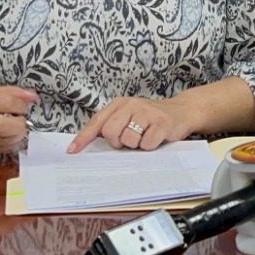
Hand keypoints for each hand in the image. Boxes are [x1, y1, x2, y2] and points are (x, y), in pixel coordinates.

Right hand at [0, 85, 34, 156]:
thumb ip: (9, 93)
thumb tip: (30, 96)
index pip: (10, 104)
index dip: (21, 105)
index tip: (21, 105)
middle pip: (10, 128)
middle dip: (20, 124)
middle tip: (17, 118)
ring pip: (7, 143)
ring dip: (14, 135)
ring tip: (9, 126)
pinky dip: (4, 144)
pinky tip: (0, 135)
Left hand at [70, 95, 194, 151]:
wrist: (182, 111)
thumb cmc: (150, 118)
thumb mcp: (129, 116)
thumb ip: (111, 125)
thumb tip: (88, 144)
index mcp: (120, 104)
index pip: (97, 121)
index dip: (83, 137)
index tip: (73, 151)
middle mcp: (132, 105)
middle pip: (111, 132)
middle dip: (117, 142)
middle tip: (128, 140)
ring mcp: (147, 113)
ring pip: (128, 139)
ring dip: (135, 145)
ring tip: (144, 137)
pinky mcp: (162, 123)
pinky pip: (146, 144)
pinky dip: (149, 146)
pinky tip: (155, 138)